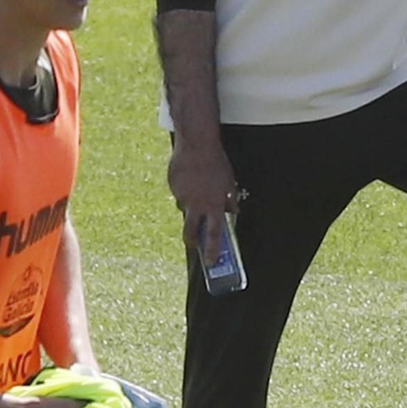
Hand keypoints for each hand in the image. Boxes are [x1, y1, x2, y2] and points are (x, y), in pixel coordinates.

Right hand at [167, 136, 238, 263]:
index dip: (212, 250)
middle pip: (191, 232)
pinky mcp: (173, 187)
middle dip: (192, 241)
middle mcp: (196, 205)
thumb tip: (233, 213)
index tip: (210, 262)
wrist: (196, 145)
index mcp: (214, 206)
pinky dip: (184, 188)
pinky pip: (179, 193)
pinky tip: (190, 176)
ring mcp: (182, 197)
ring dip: (191, 204)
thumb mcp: (229, 184)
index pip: (213, 234)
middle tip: (195, 243)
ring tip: (198, 186)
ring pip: (185, 208)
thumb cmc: (217, 164)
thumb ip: (230, 201)